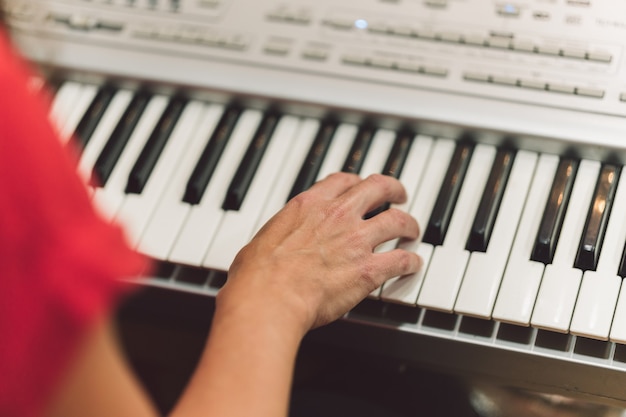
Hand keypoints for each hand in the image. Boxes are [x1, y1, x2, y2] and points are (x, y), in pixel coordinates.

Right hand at [217, 172, 421, 334]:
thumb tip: (273, 247)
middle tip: (399, 195)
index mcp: (310, 205)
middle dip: (393, 189)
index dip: (357, 182)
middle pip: (378, 188)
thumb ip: (279, 236)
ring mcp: (357, 240)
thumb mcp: (263, 240)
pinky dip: (411, 262)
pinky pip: (401, 260)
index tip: (361, 186)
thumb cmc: (258, 275)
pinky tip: (412, 266)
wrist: (270, 297)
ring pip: (398, 221)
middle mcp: (338, 216)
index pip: (342, 181)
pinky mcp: (369, 269)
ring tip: (412, 231)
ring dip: (409, 225)